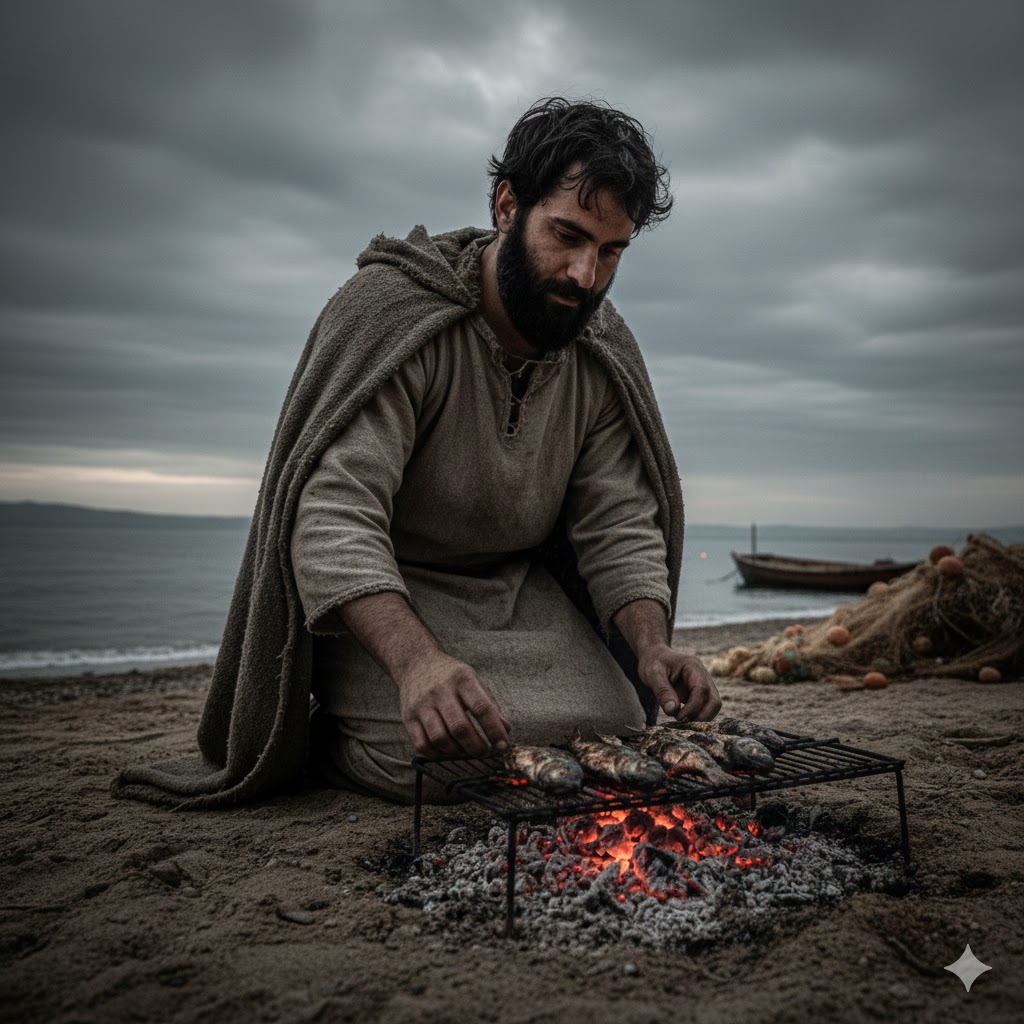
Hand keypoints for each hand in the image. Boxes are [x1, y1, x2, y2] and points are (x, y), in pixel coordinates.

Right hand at [395, 651, 511, 758]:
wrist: (415, 663)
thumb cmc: (450, 675)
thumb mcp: (473, 680)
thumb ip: (490, 704)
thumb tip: (506, 730)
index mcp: (462, 679)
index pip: (482, 708)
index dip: (494, 730)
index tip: (503, 746)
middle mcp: (440, 691)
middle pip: (460, 727)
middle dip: (476, 746)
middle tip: (484, 752)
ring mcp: (422, 705)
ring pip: (440, 739)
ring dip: (457, 752)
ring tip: (466, 752)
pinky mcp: (408, 717)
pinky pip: (422, 744)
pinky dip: (437, 754)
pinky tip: (447, 751)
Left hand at [637, 644, 721, 721]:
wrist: (654, 656)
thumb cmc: (653, 662)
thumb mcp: (653, 674)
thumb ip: (663, 692)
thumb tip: (673, 711)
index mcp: (693, 666)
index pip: (701, 690)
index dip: (693, 707)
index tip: (678, 716)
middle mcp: (703, 675)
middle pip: (714, 700)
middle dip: (701, 716)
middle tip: (683, 723)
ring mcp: (703, 684)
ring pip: (713, 706)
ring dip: (701, 717)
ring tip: (682, 721)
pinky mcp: (699, 693)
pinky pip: (706, 707)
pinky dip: (697, 716)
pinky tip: (683, 718)